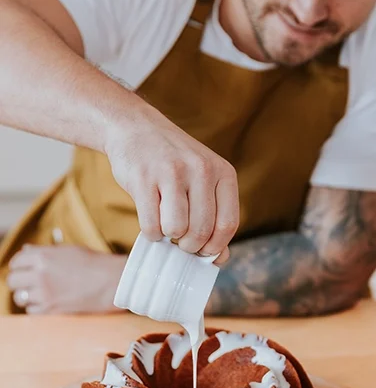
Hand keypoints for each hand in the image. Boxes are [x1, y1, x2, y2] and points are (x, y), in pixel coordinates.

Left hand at [6, 245, 126, 314]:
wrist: (113, 281)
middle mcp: (40, 274)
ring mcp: (44, 293)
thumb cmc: (96, 263)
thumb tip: (26, 251)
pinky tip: (49, 302)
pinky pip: (31, 310)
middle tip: (31, 282)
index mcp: (43, 256)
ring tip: (42, 293)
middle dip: (20, 281)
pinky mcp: (51, 309)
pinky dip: (37, 307)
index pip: (16, 261)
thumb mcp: (69, 250)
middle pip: (13, 280)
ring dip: (28, 295)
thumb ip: (45, 251)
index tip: (25, 269)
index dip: (19, 265)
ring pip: (19, 297)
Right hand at [105, 112, 237, 264]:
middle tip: (181, 240)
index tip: (203, 251)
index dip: (215, 247)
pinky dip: (150, 233)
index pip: (228, 224)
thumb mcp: (204, 180)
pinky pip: (151, 225)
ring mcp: (172, 172)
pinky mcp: (144, 179)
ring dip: (169, 237)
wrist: (136, 128)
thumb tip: (220, 258)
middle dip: (190, 246)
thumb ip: (215, 216)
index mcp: (223, 172)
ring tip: (166, 225)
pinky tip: (151, 219)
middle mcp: (201, 170)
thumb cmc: (174, 164)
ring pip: (177, 229)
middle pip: (202, 231)